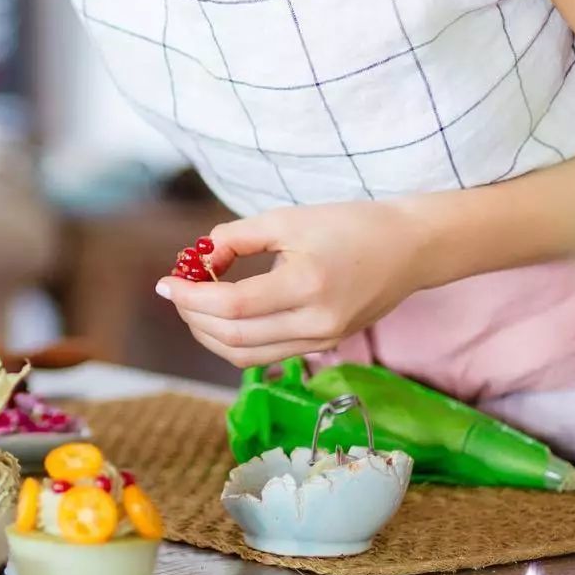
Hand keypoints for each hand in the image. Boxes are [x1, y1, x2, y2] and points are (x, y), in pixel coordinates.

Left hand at [155, 201, 431, 367]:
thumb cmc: (349, 224)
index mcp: (307, 285)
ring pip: (245, 355)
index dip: (190, 297)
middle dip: (192, 316)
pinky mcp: (323, 346)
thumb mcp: (286, 219)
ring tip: (191, 304)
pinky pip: (265, 355)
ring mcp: (321, 341)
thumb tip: (197, 262)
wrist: (409, 248)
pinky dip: (233, 340)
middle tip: (174, 291)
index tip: (164, 283)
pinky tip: (220, 316)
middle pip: (232, 337)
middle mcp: (315, 323)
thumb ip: (235, 238)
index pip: (232, 306)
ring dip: (208, 334)